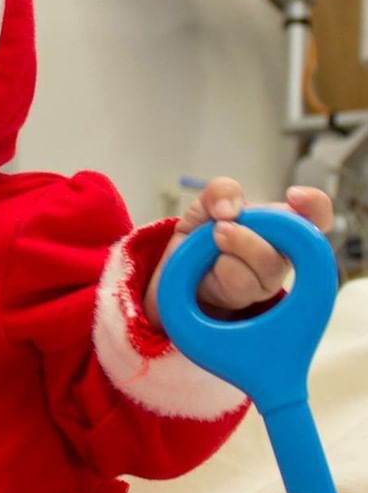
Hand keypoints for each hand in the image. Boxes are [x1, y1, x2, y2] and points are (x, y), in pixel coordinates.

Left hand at [144, 178, 333, 328]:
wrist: (177, 275)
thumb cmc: (202, 239)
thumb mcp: (205, 206)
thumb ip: (220, 192)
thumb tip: (231, 208)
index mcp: (279, 225)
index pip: (315, 214)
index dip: (315, 205)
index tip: (294, 197)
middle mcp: (281, 253)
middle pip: (294, 242)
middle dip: (257, 227)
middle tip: (221, 226)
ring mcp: (268, 280)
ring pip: (268, 263)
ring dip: (236, 246)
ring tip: (214, 240)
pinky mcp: (249, 301)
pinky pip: (242, 282)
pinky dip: (220, 267)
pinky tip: (210, 266)